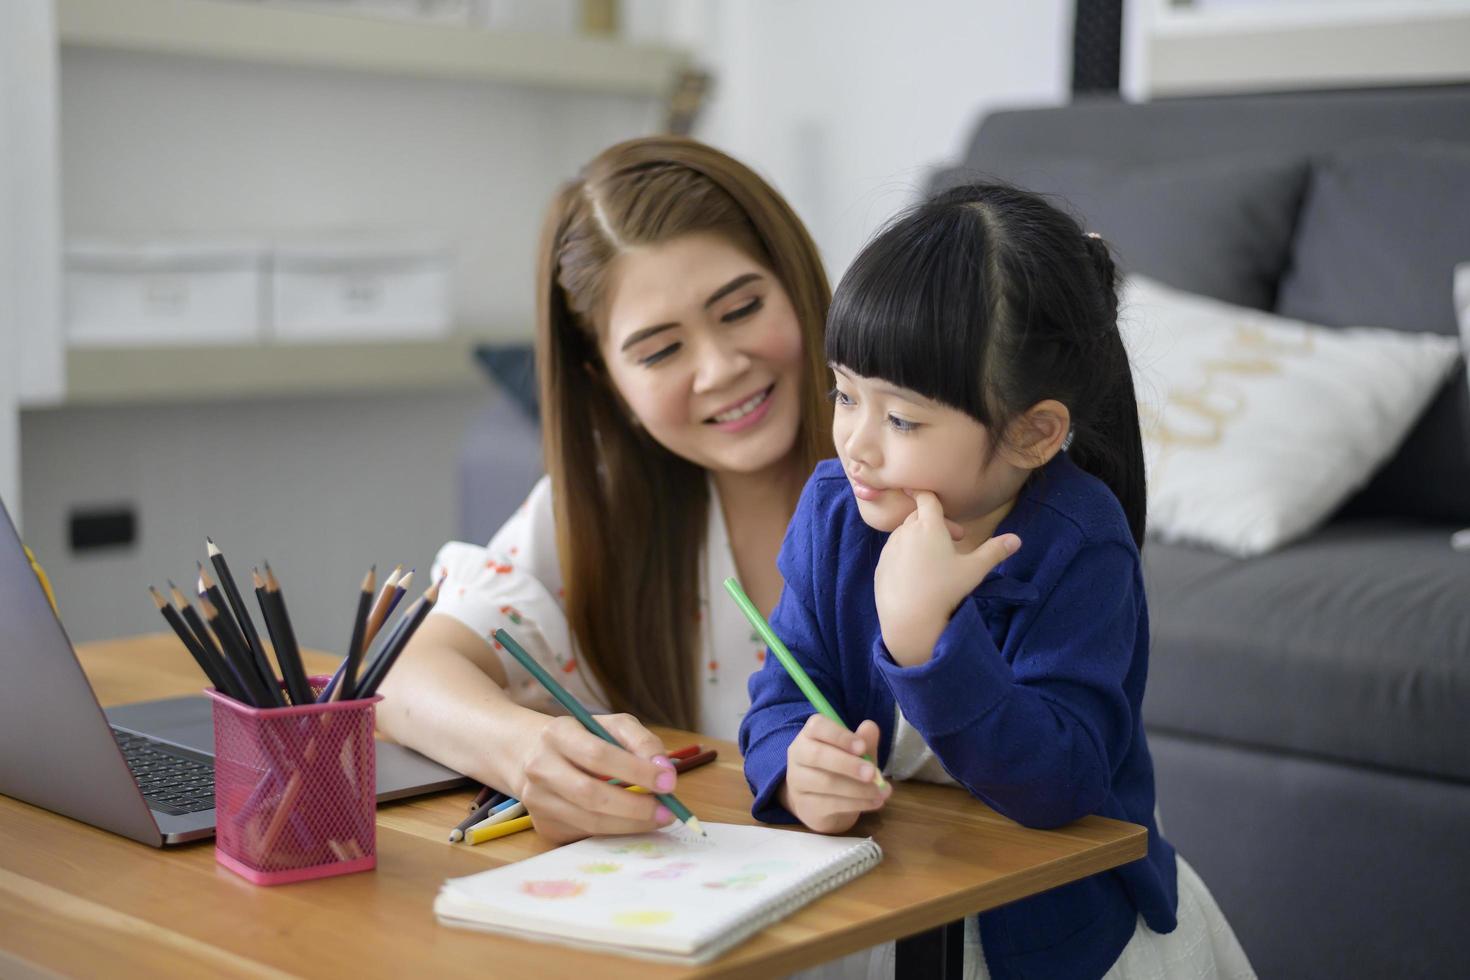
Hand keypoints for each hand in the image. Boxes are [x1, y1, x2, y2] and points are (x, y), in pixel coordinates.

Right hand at [515, 713, 678, 843]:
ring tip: (658, 818)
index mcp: (558, 734)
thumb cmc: (584, 738)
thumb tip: (664, 770)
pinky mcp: (544, 826)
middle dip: (636, 806)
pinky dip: (616, 832)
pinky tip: (632, 823)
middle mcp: (541, 768)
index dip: (637, 771)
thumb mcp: (613, 726)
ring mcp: (538, 801)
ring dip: (631, 824)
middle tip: (668, 811)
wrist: (534, 755)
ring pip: (590, 822)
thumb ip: (642, 741)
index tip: (669, 782)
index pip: (598, 755)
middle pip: (591, 795)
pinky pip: (586, 834)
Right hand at [779, 715, 889, 833]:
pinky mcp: (805, 806)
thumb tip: (870, 727)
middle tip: (872, 773)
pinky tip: (874, 802)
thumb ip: (865, 741)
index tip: (862, 747)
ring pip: (826, 783)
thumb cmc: (841, 771)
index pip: (817, 726)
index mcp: (809, 735)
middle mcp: (798, 755)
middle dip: (848, 764)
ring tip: (882, 791)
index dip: (840, 735)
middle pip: (817, 755)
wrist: (824, 804)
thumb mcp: (857, 754)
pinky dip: (857, 803)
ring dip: (858, 788)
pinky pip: (830, 804)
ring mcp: (797, 782)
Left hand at [875, 490, 1020, 666]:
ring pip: (904, 534)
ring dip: (918, 538)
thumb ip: (995, 552)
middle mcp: (905, 532)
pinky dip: (905, 555)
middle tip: (954, 541)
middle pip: (917, 516)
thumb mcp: (974, 570)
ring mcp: (890, 549)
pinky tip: (917, 574)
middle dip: (935, 523)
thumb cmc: (945, 590)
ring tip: (935, 558)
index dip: (930, 495)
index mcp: (929, 526)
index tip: (933, 498)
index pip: (926, 498)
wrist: (910, 620)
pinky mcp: (880, 566)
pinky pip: (893, 553)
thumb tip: (1017, 540)